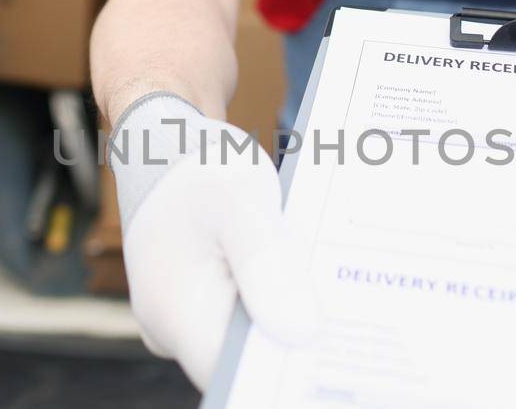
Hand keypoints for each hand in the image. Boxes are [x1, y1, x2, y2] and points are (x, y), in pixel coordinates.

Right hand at [109, 94, 316, 388]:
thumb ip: (268, 266)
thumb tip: (302, 334)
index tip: (336, 345)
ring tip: (331, 290)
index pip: (238, 373)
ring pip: (246, 343)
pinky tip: (305, 281)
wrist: (166, 142)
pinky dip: (275, 306)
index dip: (288, 368)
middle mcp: (170, 330)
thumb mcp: (244, 202)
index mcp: (176, 311)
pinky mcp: (196, 310)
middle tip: (349, 312)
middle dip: (297, 342)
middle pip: (245, 363)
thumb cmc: (202, 166)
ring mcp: (180, 323)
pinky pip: (241, 324)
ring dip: (289, 322)